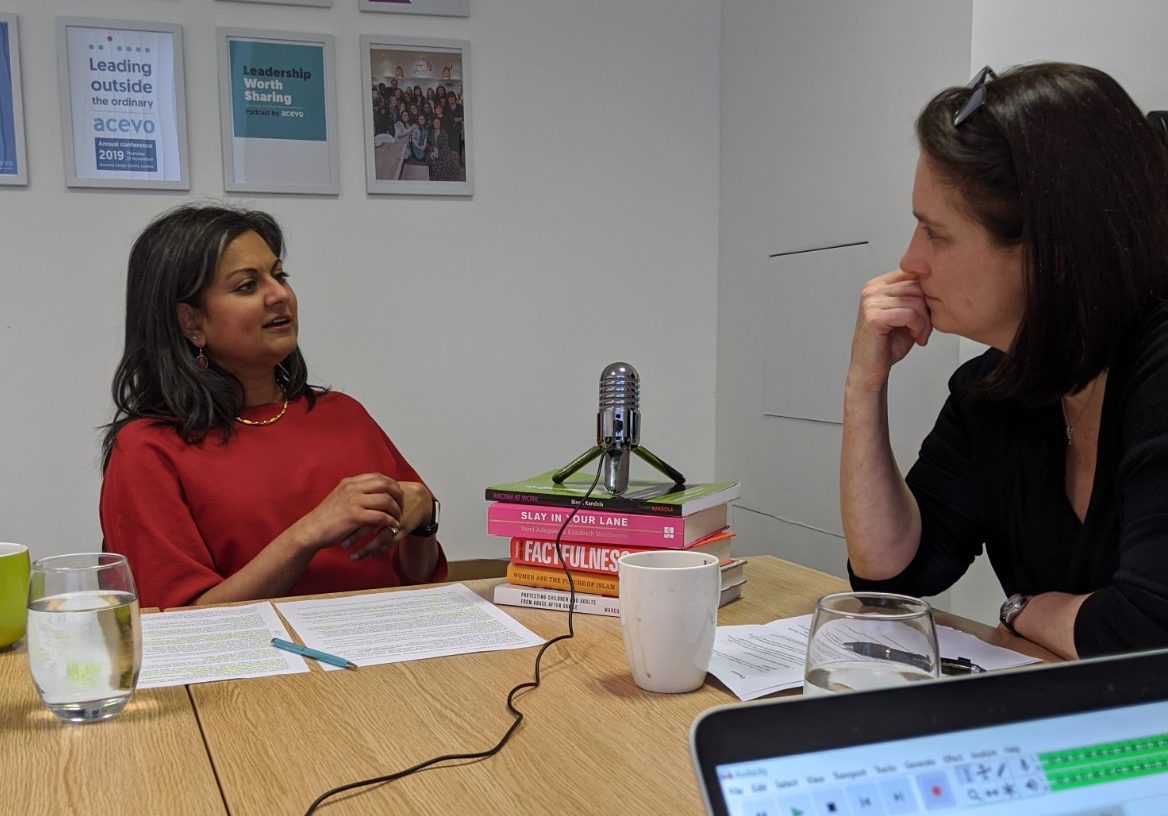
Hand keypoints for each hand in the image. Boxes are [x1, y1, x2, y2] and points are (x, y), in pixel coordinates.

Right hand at [290, 474, 403, 559]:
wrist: (312, 530)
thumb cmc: (326, 517)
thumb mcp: (340, 497)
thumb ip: (355, 492)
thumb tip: (372, 492)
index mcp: (350, 482)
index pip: (378, 477)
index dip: (392, 484)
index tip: (397, 494)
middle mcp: (353, 488)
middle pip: (386, 484)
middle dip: (398, 494)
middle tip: (402, 505)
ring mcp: (354, 501)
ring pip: (386, 500)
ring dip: (396, 510)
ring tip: (398, 517)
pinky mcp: (355, 516)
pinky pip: (380, 516)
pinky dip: (390, 521)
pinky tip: (393, 526)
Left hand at [340, 481, 434, 562]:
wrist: (419, 499)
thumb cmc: (396, 495)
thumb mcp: (381, 490)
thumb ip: (364, 493)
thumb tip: (341, 499)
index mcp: (380, 496)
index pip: (362, 508)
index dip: (349, 520)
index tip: (336, 530)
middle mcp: (389, 509)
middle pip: (370, 523)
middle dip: (355, 536)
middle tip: (343, 545)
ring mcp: (397, 520)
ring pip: (381, 538)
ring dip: (366, 549)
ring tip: (354, 557)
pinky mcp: (404, 529)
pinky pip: (390, 544)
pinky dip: (378, 551)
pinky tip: (369, 556)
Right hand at [847, 269, 932, 390]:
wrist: (870, 369)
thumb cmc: (886, 345)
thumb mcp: (906, 314)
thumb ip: (916, 297)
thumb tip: (937, 284)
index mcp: (878, 285)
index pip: (913, 273)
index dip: (927, 294)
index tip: (925, 314)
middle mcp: (872, 290)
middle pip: (917, 286)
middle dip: (928, 309)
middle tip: (924, 328)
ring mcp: (871, 302)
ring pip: (915, 301)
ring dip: (924, 321)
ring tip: (920, 334)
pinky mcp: (873, 317)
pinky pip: (909, 314)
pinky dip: (918, 327)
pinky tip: (915, 337)